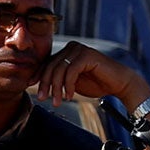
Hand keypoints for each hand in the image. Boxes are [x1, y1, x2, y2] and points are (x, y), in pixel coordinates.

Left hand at [34, 41, 149, 108]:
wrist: (118, 84)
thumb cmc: (96, 84)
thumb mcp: (71, 82)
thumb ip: (58, 79)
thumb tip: (38, 83)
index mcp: (67, 52)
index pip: (47, 63)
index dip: (38, 75)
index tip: (30, 87)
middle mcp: (72, 47)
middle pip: (51, 66)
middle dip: (45, 84)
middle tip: (42, 99)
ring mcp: (79, 49)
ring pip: (59, 69)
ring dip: (56, 88)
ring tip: (57, 102)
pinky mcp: (87, 55)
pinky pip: (71, 71)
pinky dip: (68, 85)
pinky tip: (69, 96)